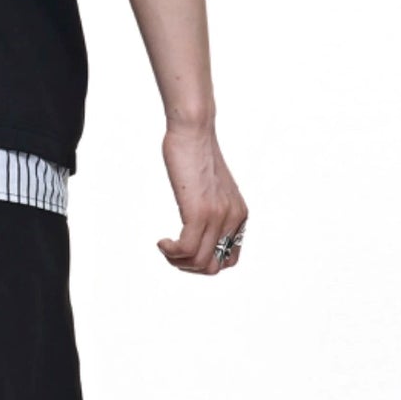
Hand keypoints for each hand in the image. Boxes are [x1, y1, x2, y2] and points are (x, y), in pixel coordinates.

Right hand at [157, 122, 246, 273]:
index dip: (204, 262)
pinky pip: (188, 250)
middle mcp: (233, 219)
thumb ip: (212, 209)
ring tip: (165, 246)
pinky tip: (162, 241)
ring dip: (177, 262)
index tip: (185, 248)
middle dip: (189, 267)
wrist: (193, 131)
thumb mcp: (211, 189)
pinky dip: (171, 252)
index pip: (229, 259)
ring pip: (201, 263)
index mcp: (238, 216)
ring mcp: (218, 217)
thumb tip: (198, 227)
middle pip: (214, 267)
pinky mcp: (200, 212)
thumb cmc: (196, 155)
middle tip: (172, 251)